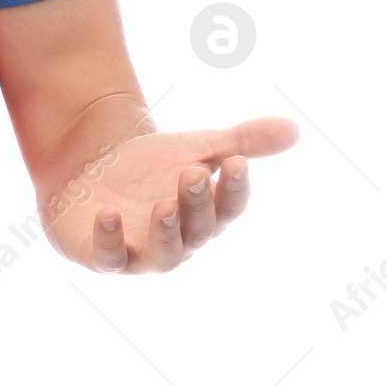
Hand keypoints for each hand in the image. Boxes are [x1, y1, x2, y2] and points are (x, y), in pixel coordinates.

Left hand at [42, 116, 298, 272]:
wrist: (91, 168)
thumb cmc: (152, 165)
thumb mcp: (195, 147)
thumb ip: (242, 141)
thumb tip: (295, 129)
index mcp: (206, 215)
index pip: (230, 207)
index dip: (235, 188)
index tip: (237, 162)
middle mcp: (180, 240)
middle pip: (199, 228)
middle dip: (197, 203)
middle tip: (193, 173)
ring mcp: (142, 252)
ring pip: (164, 253)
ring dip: (167, 232)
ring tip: (165, 205)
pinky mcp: (103, 255)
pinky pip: (109, 257)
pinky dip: (110, 240)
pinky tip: (107, 215)